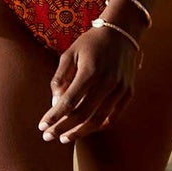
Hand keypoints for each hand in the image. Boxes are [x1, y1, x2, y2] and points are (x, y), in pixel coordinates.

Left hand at [38, 25, 140, 142]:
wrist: (122, 32)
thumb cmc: (90, 42)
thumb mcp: (70, 54)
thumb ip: (60, 78)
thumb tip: (54, 104)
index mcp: (90, 71)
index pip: (69, 102)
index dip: (55, 117)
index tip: (42, 126)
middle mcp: (107, 81)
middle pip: (82, 114)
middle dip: (63, 128)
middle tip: (48, 136)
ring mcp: (120, 88)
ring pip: (98, 119)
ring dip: (80, 132)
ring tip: (65, 138)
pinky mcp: (128, 92)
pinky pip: (113, 116)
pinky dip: (98, 126)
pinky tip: (85, 130)